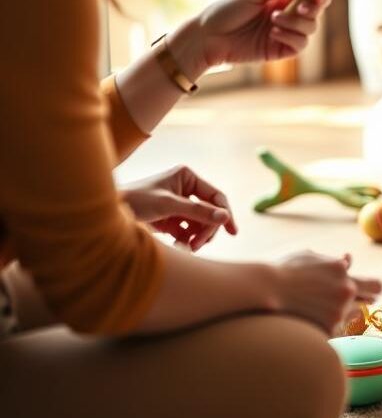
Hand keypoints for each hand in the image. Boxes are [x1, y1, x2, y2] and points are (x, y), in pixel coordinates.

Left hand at [120, 165, 237, 251]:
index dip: (225, 213)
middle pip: (210, 212)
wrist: (106, 214)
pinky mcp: (170, 219)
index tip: (231, 232)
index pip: (216, 196)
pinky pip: (188, 231)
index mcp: (187, 177)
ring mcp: (178, 205)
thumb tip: (225, 217)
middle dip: (207, 229)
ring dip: (197, 237)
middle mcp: (185, 188)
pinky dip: (187, 240)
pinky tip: (179, 246)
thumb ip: (198, 211)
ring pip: (200, 224)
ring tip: (188, 247)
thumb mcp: (168, 205)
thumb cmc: (134, 201)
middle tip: (198, 245)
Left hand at [195, 0, 330, 67]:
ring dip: (296, 23)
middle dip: (311, 9)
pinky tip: (273, 33)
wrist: (209, 37)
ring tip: (273, 20)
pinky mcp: (280, 50)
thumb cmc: (228, 10)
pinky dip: (291, 37)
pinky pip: (301, 44)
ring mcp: (284, 34)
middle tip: (300, 7)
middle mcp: (286, 16)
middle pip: (315, 13)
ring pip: (310, 29)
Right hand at [274, 252, 381, 333]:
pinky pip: (335, 329)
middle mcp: (346, 291)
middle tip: (349, 303)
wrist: (265, 290)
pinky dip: (326, 325)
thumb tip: (349, 260)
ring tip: (318, 307)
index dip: (373, 290)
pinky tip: (311, 317)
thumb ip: (333, 262)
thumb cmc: (286, 270)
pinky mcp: (327, 329)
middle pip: (366, 303)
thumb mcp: (310, 257)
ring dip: (340, 313)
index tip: (370, 293)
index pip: (375, 286)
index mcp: (343, 272)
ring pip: (349, 316)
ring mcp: (337, 312)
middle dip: (360, 302)